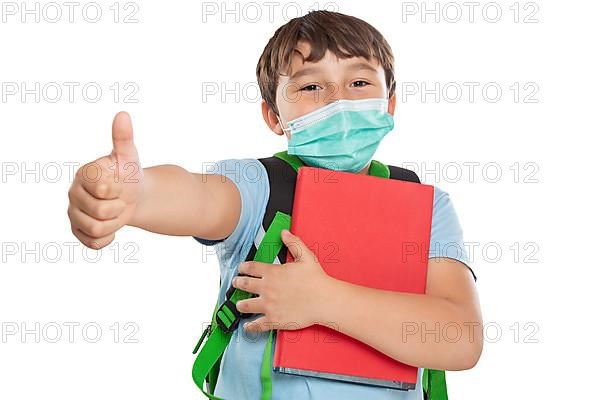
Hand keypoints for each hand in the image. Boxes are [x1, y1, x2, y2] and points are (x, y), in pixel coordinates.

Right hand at [67, 112, 142, 248]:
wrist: (133, 195)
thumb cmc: (128, 174)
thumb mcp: (129, 157)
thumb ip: (124, 138)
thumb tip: (122, 115)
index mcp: (84, 174)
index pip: (103, 189)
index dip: (118, 190)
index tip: (119, 183)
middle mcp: (73, 193)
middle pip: (99, 212)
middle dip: (118, 208)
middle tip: (120, 200)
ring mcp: (74, 213)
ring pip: (96, 229)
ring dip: (114, 223)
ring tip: (115, 212)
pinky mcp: (78, 230)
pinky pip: (93, 243)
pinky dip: (108, 238)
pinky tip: (112, 226)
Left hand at [232, 229, 332, 332]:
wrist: (324, 300)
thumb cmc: (316, 280)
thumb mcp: (306, 256)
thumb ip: (293, 243)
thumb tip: (284, 233)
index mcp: (273, 273)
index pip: (250, 268)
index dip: (243, 267)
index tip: (240, 269)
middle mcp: (267, 288)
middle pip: (244, 285)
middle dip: (237, 283)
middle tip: (236, 283)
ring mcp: (269, 305)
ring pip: (245, 305)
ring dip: (240, 304)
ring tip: (239, 304)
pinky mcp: (274, 319)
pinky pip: (257, 324)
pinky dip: (250, 326)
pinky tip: (247, 326)